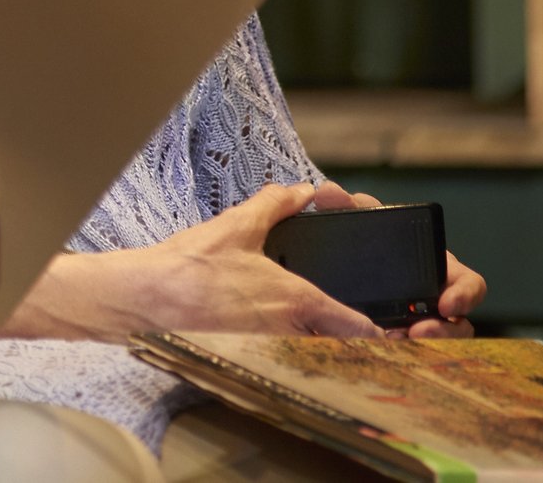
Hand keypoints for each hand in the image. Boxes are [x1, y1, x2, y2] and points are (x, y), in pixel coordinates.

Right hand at [4, 182, 383, 342]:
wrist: (148, 298)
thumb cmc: (190, 267)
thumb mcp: (237, 225)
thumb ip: (275, 205)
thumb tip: (299, 191)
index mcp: (296, 298)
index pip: (355, 325)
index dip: (379, 330)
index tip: (394, 329)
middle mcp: (288, 329)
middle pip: (337, 343)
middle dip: (351, 335)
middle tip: (363, 324)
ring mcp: (268, 345)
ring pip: (311, 349)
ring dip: (320, 339)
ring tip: (319, 323)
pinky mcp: (246, 351)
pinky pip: (282, 351)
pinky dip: (289, 342)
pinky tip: (275, 325)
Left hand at [317, 185, 487, 336]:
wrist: (344, 259)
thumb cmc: (368, 235)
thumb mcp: (361, 219)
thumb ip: (348, 205)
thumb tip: (329, 192)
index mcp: (440, 269)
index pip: (470, 286)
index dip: (465, 297)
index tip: (447, 305)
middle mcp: (437, 299)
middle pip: (458, 325)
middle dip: (442, 332)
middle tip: (416, 332)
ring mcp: (420, 322)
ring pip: (435, 342)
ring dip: (419, 344)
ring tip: (393, 341)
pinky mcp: (398, 338)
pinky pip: (405, 349)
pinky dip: (393, 348)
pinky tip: (375, 344)